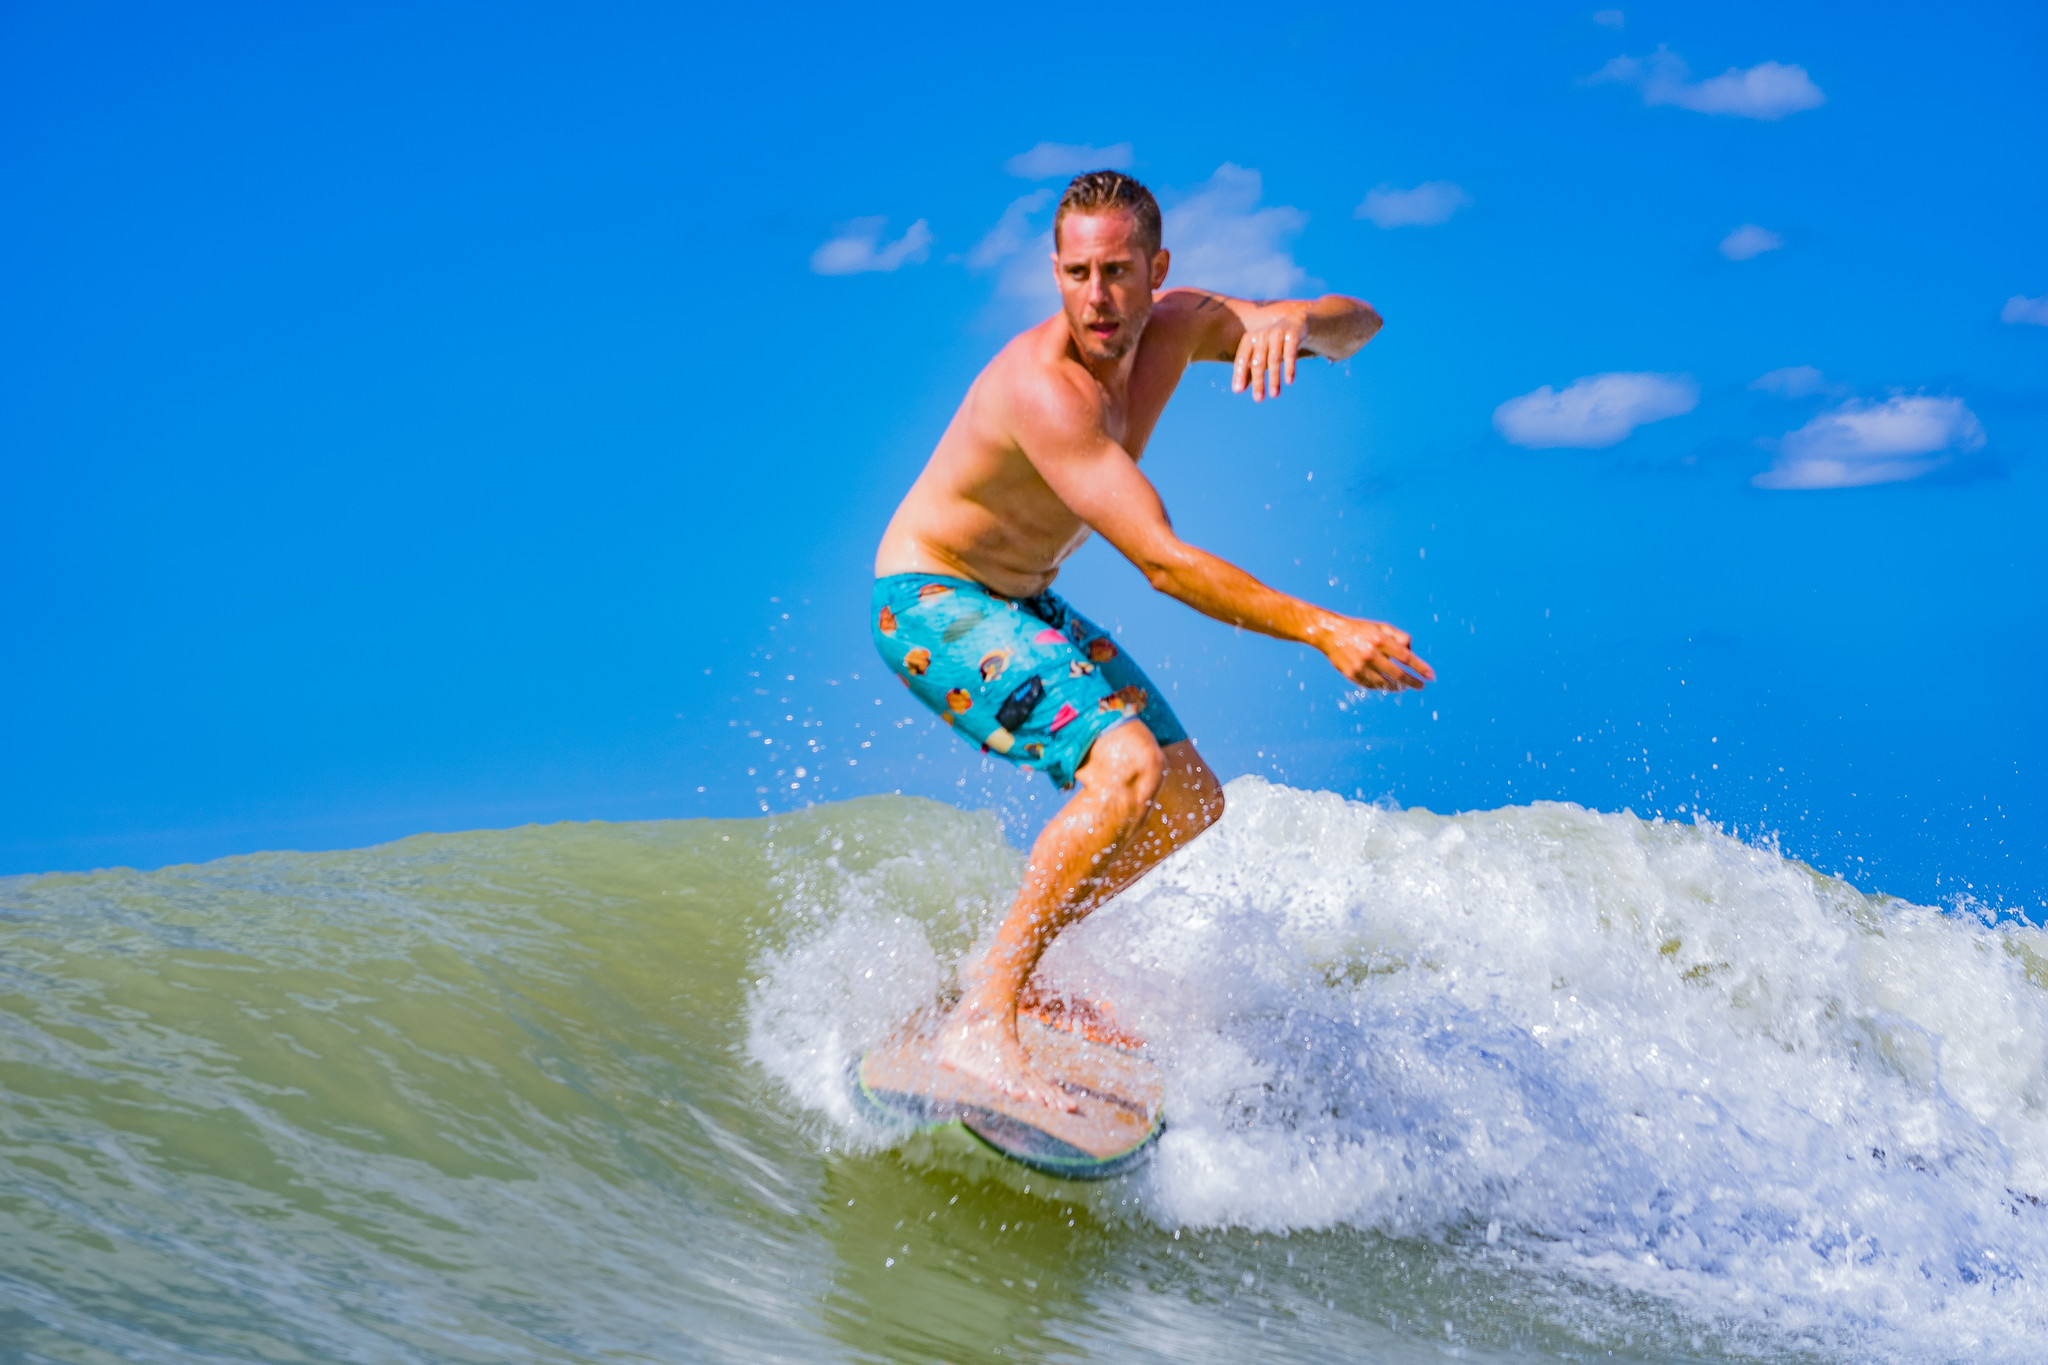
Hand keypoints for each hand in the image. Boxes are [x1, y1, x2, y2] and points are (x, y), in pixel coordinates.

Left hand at [1231, 304, 1310, 402]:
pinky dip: (1289, 368)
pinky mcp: (1292, 335)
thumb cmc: (1272, 344)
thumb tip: (1238, 389)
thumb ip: (1249, 370)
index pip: (1242, 358)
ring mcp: (1277, 334)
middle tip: (1258, 399)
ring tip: (1274, 395)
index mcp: (1250, 339)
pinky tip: (1289, 381)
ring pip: (1274, 359)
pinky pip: (1290, 354)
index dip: (1239, 374)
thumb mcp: (1260, 354)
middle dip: (1258, 381)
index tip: (1238, 390)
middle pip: (1258, 361)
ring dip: (1274, 378)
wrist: (1295, 323)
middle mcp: (1262, 335)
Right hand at [1312, 615, 1433, 690]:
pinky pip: (1371, 685)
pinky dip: (1381, 686)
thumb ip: (1399, 637)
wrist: (1331, 634)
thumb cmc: (1360, 630)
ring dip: (1397, 686)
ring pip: (1385, 683)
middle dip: (1413, 682)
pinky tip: (1387, 684)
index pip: (1406, 657)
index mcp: (1380, 640)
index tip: (1431, 676)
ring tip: (1404, 686)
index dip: (1420, 668)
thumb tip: (1412, 652)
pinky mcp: (1352, 675)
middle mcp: (1371, 654)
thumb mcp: (1381, 627)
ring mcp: (1360, 666)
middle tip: (1421, 686)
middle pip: (1398, 674)